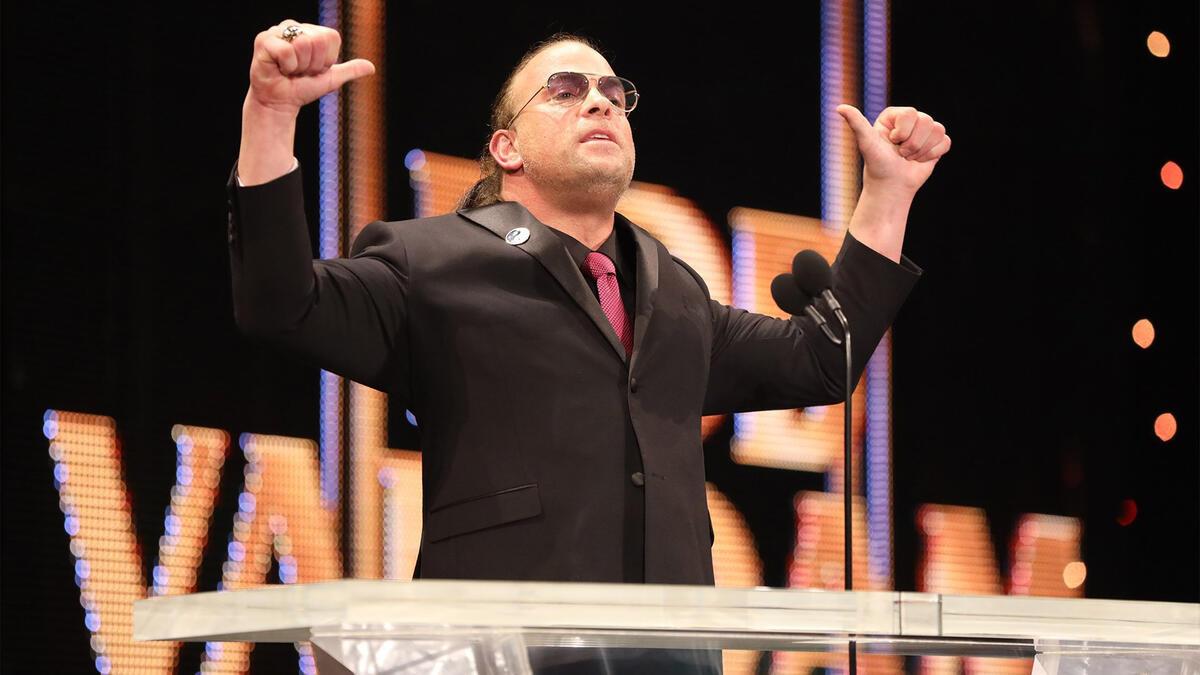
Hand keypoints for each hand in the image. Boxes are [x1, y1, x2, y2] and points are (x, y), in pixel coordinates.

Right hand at [247, 20, 374, 116]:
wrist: (280, 103)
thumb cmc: (302, 88)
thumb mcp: (330, 80)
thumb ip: (350, 71)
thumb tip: (371, 67)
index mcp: (311, 32)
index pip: (331, 37)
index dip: (326, 60)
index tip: (313, 69)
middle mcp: (295, 26)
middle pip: (319, 41)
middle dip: (313, 64)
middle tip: (300, 71)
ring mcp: (278, 31)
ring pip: (303, 44)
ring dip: (299, 66)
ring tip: (290, 70)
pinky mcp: (264, 40)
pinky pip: (287, 52)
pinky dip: (287, 66)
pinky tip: (279, 68)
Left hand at [836, 104, 950, 196]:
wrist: (891, 187)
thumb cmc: (877, 165)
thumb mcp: (867, 143)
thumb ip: (857, 123)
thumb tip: (840, 107)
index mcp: (894, 115)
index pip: (911, 113)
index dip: (903, 132)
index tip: (892, 143)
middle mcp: (910, 119)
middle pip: (926, 121)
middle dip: (912, 144)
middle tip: (901, 154)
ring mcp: (925, 131)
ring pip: (938, 130)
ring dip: (922, 151)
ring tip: (909, 157)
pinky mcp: (936, 142)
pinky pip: (945, 141)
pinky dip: (933, 154)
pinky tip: (920, 160)